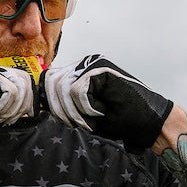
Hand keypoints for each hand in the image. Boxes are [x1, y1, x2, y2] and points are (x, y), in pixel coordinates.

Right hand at [0, 63, 36, 162]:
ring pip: (18, 88)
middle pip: (24, 83)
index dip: (23, 105)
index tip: (8, 120)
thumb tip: (32, 104)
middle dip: (18, 108)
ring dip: (8, 110)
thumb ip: (11, 106)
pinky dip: (1, 108)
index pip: (22, 84)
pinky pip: (10, 91)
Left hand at [43, 54, 172, 150]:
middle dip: (61, 109)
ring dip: (75, 110)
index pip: (48, 81)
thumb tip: (40, 101)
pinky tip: (101, 110)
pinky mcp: (99, 67)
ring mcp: (91, 63)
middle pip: (51, 83)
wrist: (147, 121)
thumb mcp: (83, 115)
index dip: (51, 103)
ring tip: (94, 117)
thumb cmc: (118, 120)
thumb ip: (63, 105)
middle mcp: (82, 65)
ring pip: (62, 87)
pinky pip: (76, 89)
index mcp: (78, 74)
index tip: (66, 120)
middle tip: (81, 122)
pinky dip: (86, 106)